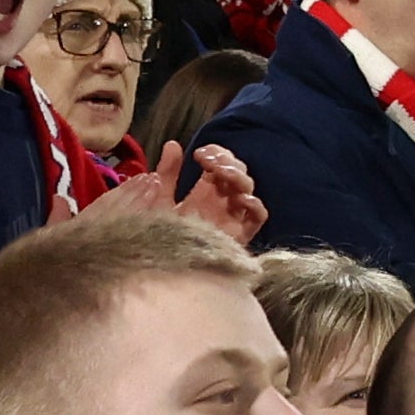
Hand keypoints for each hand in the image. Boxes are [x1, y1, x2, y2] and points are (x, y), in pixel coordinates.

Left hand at [123, 141, 265, 241]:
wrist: (158, 269)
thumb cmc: (157, 237)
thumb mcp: (158, 200)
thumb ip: (167, 173)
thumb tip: (173, 144)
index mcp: (206, 192)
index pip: (222, 164)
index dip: (217, 153)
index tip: (200, 153)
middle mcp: (222, 202)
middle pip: (237, 173)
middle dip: (227, 162)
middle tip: (208, 162)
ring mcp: (231, 217)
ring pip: (248, 189)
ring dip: (238, 176)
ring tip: (220, 174)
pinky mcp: (239, 235)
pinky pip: (257, 216)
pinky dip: (253, 204)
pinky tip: (238, 199)